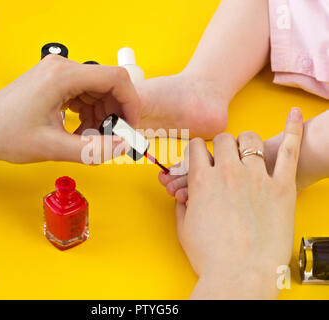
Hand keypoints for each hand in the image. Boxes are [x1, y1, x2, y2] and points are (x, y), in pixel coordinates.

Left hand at [0, 55, 139, 162]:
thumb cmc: (6, 134)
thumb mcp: (53, 147)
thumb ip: (92, 150)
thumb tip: (122, 147)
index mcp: (62, 76)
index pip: (115, 78)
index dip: (130, 103)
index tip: (131, 125)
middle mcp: (62, 68)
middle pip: (108, 84)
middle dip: (115, 113)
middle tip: (111, 137)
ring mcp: (58, 73)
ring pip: (98, 91)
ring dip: (101, 116)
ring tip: (89, 138)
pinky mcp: (55, 82)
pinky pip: (85, 95)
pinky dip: (89, 114)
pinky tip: (80, 131)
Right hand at [173, 108, 302, 298]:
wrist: (240, 277)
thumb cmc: (211, 257)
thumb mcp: (185, 230)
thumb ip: (182, 206)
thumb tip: (183, 196)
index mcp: (202, 181)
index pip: (196, 148)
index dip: (196, 150)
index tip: (199, 155)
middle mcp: (228, 172)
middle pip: (223, 139)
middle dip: (221, 146)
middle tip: (223, 157)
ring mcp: (256, 177)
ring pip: (250, 140)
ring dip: (246, 142)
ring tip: (247, 150)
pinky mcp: (281, 187)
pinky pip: (289, 151)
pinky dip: (293, 131)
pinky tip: (295, 116)